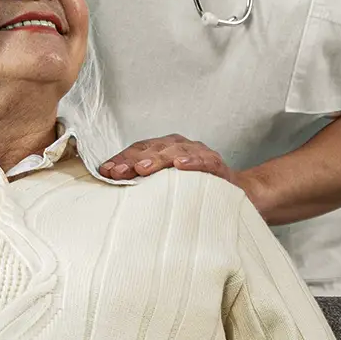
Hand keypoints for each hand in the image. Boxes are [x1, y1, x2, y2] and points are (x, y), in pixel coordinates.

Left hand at [100, 134, 243, 188]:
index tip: (106, 171)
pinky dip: (193, 162)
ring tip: (143, 169)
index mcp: (164, 148)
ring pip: (176, 151)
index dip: (122, 158)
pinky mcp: (217, 165)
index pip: (139, 149)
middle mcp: (180, 146)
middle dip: (133, 159)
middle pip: (153, 148)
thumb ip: (141, 180)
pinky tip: (180, 166)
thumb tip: (110, 181)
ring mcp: (199, 153)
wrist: (235, 193)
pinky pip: (204, 161)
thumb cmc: (192, 188)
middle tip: (118, 172)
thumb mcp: (164, 184)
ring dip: (158, 159)